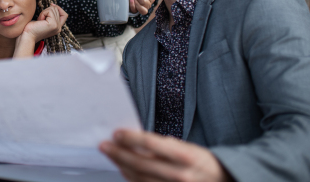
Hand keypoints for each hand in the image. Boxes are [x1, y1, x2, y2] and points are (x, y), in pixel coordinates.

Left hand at [14, 4, 67, 56]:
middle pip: (57, 10)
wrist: (27, 36)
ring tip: (40, 20)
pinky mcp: (53, 24)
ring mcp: (57, 26)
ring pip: (53, 9)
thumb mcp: (44, 21)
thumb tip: (53, 5)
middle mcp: (59, 28)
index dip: (59, 8)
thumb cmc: (32, 28)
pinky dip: (43, 13)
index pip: (64, 15)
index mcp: (57, 28)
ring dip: (44, 12)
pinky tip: (39, 20)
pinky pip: (49, 11)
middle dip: (47, 11)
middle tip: (40, 19)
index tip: (51, 5)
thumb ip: (50, 16)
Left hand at [99, 129, 231, 181]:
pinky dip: (131, 178)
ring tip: (111, 155)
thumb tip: (138, 139)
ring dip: (121, 166)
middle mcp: (180, 175)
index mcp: (187, 157)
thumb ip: (166, 145)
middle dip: (119, 153)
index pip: (152, 144)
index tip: (117, 133)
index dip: (131, 137)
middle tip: (104, 145)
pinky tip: (123, 169)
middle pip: (141, 164)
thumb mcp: (190, 148)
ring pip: (139, 178)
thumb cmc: (204, 164)